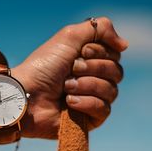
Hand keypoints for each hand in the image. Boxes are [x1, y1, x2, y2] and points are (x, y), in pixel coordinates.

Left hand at [12, 17, 127, 138]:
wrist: (26, 94)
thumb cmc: (43, 66)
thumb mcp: (70, 36)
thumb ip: (100, 29)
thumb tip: (125, 45)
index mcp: (90, 60)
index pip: (115, 55)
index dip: (99, 52)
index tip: (79, 53)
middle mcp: (93, 79)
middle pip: (117, 72)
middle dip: (93, 68)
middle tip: (71, 69)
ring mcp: (91, 101)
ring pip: (112, 91)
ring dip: (87, 85)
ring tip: (66, 88)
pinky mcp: (88, 121)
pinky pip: (104, 110)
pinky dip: (87, 103)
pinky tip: (69, 103)